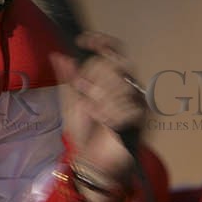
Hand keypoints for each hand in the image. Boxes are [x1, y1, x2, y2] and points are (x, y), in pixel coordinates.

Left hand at [51, 32, 144, 180]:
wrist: (93, 161)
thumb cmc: (84, 132)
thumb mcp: (70, 103)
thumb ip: (67, 79)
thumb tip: (57, 54)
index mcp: (111, 79)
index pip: (114, 50)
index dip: (102, 42)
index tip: (83, 41)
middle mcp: (128, 86)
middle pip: (115, 64)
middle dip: (95, 77)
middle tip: (82, 91)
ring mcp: (138, 101)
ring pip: (120, 85)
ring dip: (100, 99)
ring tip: (93, 113)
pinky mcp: (144, 118)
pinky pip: (129, 107)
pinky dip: (111, 114)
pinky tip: (105, 123)